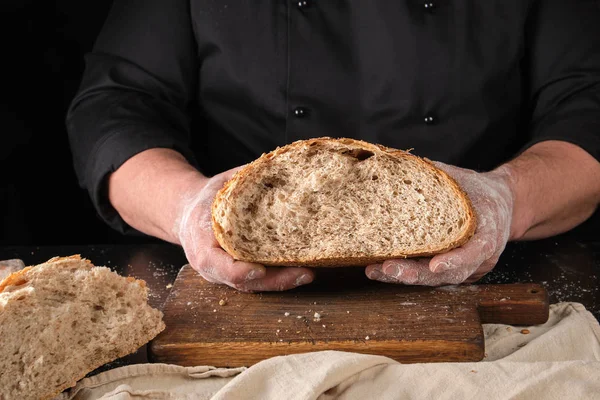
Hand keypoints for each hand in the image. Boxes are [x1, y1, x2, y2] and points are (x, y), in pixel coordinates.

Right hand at [175, 167, 314, 291]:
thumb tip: (276, 165)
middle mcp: (212, 266)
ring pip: (254, 286)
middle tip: (304, 273)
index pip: (219, 265)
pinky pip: (258, 282)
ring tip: (308, 273)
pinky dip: (279, 278)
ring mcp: (225, 275)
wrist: (188, 214)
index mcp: (202, 243)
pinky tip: (302, 270)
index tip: (260, 269)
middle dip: (275, 281)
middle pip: (243, 282)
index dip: (240, 271)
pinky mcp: (238, 275)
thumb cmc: (207, 198)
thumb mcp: (221, 184)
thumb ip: (243, 178)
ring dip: (282, 282)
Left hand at [366, 162, 513, 285]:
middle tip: (387, 269)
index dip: (455, 260)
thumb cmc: (480, 190)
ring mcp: (469, 268)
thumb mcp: (464, 179)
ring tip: (376, 271)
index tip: (435, 265)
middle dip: (416, 274)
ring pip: (437, 280)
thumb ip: (439, 175)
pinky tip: (382, 270)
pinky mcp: (455, 271)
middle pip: (449, 274)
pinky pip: (432, 277)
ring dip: (405, 278)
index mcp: (489, 233)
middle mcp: (481, 258)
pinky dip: (408, 275)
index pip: (474, 252)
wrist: (502, 204)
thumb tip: (405, 162)